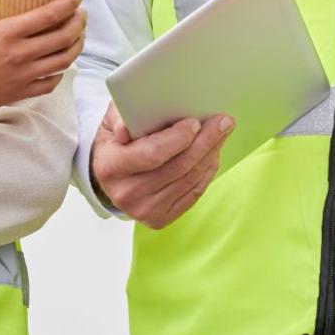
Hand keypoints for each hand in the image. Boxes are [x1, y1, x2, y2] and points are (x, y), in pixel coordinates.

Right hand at [0, 0, 86, 132]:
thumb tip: (4, 5)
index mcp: (6, 34)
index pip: (49, 15)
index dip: (69, 3)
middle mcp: (19, 55)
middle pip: (64, 37)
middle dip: (79, 23)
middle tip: (81, 14)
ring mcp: (22, 76)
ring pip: (64, 61)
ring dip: (76, 46)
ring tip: (77, 36)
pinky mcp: (20, 93)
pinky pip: (50, 83)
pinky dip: (60, 73)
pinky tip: (60, 65)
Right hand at [90, 104, 231, 228]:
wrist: (111, 173)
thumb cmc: (117, 140)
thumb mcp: (112, 121)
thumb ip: (120, 117)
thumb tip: (127, 127)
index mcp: (111, 167)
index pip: (152, 154)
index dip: (178, 139)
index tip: (195, 122)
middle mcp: (126, 194)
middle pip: (178, 167)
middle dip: (205, 142)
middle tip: (223, 122)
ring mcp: (144, 210)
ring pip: (189, 180)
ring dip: (211, 155)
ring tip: (222, 134)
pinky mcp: (160, 218)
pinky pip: (193, 193)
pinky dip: (207, 172)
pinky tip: (213, 154)